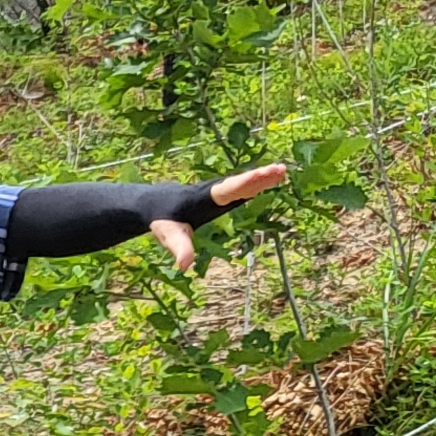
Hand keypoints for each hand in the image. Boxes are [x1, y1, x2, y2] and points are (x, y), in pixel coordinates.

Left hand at [151, 160, 292, 268]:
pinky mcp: (220, 196)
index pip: (226, 191)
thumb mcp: (167, 234)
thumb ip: (178, 247)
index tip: (261, 174)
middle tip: (280, 169)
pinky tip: (270, 178)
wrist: (153, 203)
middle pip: (238, 184)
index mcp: (203, 199)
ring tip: (281, 170)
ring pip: (241, 184)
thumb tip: (183, 266)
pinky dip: (255, 182)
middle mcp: (213, 192)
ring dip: (261, 177)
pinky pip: (240, 188)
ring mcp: (218, 192)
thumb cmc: (162, 219)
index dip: (244, 184)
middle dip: (258, 177)